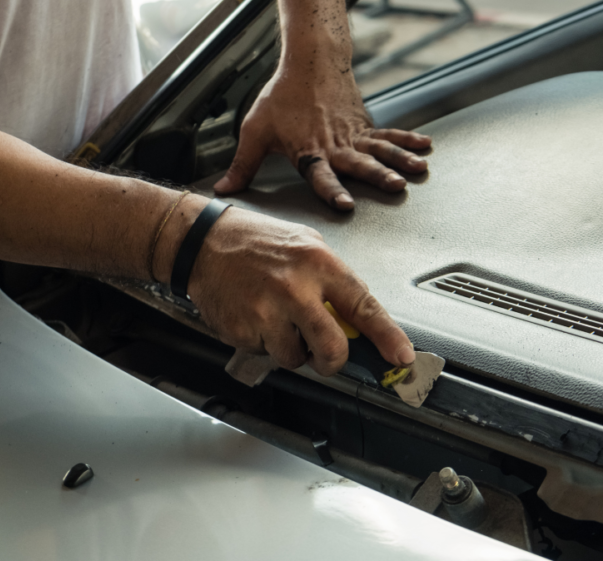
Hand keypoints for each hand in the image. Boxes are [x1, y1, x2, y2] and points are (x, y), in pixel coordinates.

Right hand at [185, 204, 415, 374]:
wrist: (202, 241)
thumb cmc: (256, 241)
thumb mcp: (305, 246)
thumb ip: (333, 283)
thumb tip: (358, 319)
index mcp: (318, 263)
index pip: (364, 307)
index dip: (387, 337)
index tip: (400, 357)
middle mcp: (295, 288)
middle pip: (332, 349)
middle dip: (332, 360)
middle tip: (325, 355)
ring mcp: (267, 312)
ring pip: (296, 358)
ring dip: (292, 349)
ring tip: (278, 319)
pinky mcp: (243, 330)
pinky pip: (266, 354)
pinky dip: (265, 343)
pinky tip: (256, 316)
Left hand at [213, 54, 431, 210]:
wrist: (308, 64)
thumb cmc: (281, 97)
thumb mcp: (255, 130)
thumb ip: (243, 164)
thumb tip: (224, 189)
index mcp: (309, 151)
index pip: (321, 176)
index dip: (332, 190)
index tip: (345, 204)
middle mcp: (335, 146)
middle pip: (358, 164)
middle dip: (376, 176)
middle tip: (394, 186)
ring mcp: (353, 136)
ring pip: (379, 150)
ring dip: (399, 160)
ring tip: (418, 170)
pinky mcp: (364, 126)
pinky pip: (388, 135)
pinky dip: (407, 139)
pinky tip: (425, 145)